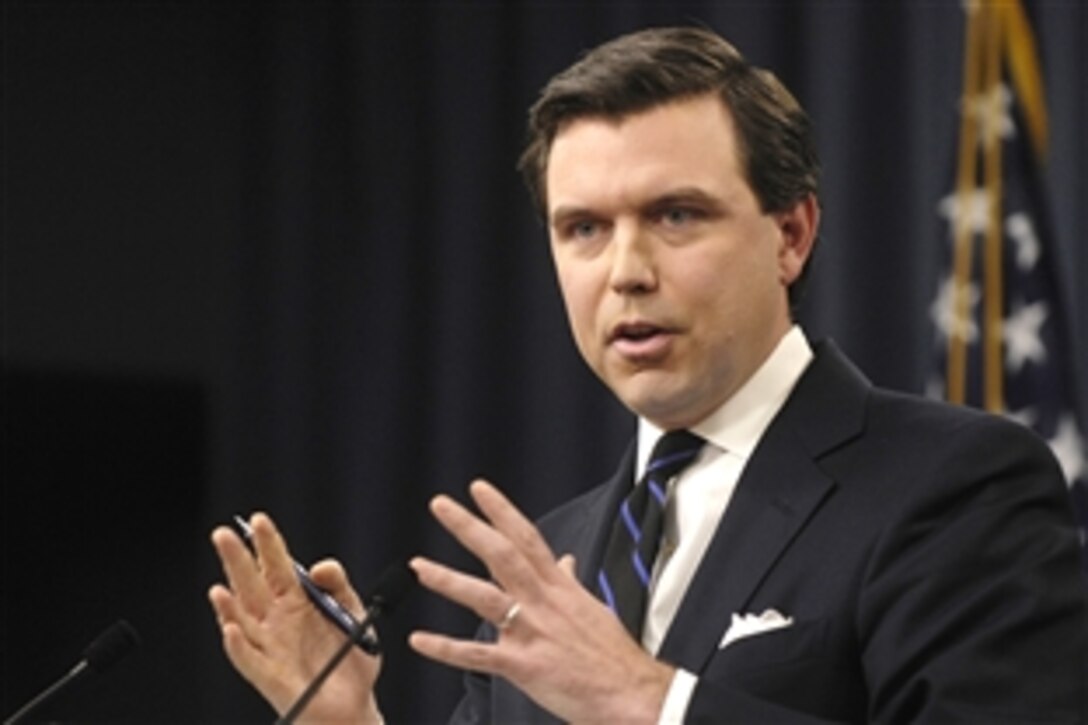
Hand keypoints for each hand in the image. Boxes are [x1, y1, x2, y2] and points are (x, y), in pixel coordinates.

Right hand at [208, 513, 381, 722]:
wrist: (355, 707)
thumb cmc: (351, 660)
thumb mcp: (353, 613)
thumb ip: (338, 585)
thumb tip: (318, 567)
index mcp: (296, 601)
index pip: (277, 565)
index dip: (267, 544)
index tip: (258, 520)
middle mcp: (277, 621)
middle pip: (252, 585)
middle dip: (238, 560)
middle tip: (223, 534)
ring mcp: (270, 648)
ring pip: (242, 620)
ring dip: (228, 604)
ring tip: (218, 586)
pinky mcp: (270, 677)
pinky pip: (250, 660)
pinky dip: (238, 645)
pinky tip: (231, 628)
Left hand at [409, 480, 675, 723]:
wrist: (631, 695)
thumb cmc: (613, 656)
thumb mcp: (593, 608)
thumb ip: (571, 582)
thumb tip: (566, 561)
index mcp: (559, 587)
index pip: (527, 538)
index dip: (502, 511)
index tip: (479, 489)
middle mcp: (543, 602)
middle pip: (501, 554)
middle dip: (470, 528)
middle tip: (441, 505)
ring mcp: (532, 632)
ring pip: (485, 597)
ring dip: (449, 580)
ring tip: (420, 566)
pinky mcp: (523, 666)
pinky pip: (477, 654)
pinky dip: (445, 648)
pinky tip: (420, 640)